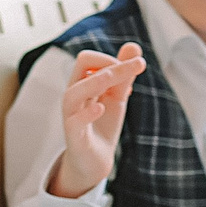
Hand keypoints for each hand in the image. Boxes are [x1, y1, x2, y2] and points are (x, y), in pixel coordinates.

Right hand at [47, 42, 144, 197]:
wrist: (96, 160)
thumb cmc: (102, 125)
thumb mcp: (117, 96)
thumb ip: (123, 74)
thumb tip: (133, 46)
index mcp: (81, 84)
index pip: (88, 57)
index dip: (112, 59)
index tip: (131, 73)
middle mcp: (73, 95)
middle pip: (81, 63)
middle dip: (110, 62)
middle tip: (132, 72)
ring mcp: (71, 115)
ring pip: (74, 92)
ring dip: (99, 81)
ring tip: (122, 84)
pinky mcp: (75, 136)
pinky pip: (75, 120)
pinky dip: (89, 112)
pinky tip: (102, 107)